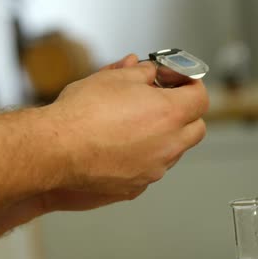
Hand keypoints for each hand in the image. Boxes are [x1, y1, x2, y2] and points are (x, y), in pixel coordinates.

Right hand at [43, 54, 208, 195]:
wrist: (56, 148)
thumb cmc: (82, 112)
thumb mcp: (114, 78)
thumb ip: (142, 73)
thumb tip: (149, 72)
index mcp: (169, 114)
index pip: (200, 97)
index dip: (189, 84)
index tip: (175, 80)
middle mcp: (168, 145)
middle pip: (196, 128)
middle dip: (184, 113)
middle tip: (162, 101)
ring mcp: (154, 169)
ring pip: (173, 150)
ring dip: (164, 136)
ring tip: (134, 123)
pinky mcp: (136, 186)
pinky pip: (151, 168)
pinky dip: (144, 156)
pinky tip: (120, 145)